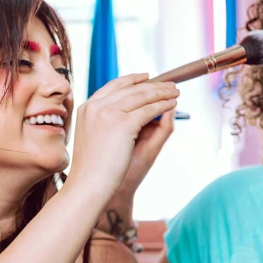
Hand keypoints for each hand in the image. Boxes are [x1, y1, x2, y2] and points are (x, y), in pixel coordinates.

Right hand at [66, 73, 178, 200]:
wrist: (88, 185)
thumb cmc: (92, 169)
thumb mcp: (97, 137)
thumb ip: (112, 119)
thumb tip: (134, 107)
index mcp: (86, 108)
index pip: (113, 86)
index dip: (132, 79)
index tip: (146, 76)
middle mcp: (96, 106)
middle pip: (130, 89)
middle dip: (152, 85)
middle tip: (169, 85)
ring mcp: (107, 113)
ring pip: (141, 96)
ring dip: (161, 92)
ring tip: (175, 93)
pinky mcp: (122, 123)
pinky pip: (148, 110)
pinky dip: (163, 105)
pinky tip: (172, 104)